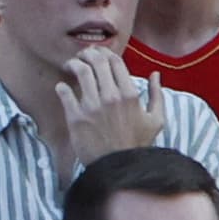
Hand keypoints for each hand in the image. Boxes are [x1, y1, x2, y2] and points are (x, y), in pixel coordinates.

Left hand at [56, 45, 161, 168]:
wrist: (119, 166)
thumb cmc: (137, 144)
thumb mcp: (156, 120)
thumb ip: (157, 95)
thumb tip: (156, 74)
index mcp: (130, 94)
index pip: (115, 61)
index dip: (104, 53)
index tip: (97, 54)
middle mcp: (111, 96)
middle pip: (96, 61)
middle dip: (87, 53)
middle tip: (82, 56)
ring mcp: (92, 106)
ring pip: (80, 71)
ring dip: (73, 63)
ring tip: (71, 66)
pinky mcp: (76, 116)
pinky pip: (64, 92)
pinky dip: (61, 86)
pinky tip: (62, 87)